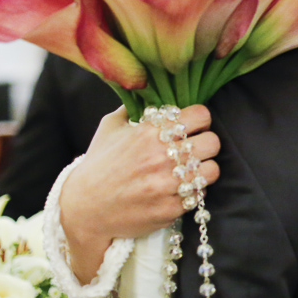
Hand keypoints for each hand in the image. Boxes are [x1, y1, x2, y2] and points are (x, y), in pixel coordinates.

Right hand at [60, 106, 219, 283]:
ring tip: (190, 170)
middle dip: (205, 144)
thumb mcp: (110, 128)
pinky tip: (178, 189)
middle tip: (193, 149)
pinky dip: (192, 192)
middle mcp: (161, 157)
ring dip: (202, 169)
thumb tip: (147, 87)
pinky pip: (199, 195)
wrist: (84, 209)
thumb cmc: (99, 165)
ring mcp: (167, 185)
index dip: (200, 119)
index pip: (201, 115)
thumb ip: (132, 106)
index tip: (193, 126)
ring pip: (211, 170)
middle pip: (213, 142)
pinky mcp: (170, 209)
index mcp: (150, 132)